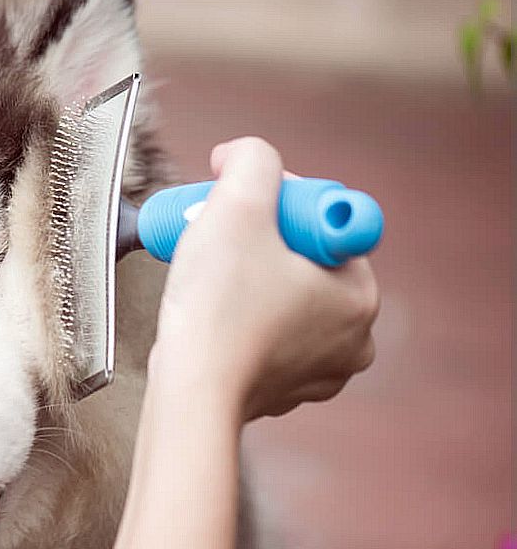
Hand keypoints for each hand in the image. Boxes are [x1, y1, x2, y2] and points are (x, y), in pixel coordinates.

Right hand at [153, 137, 378, 421]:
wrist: (188, 392)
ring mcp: (319, 370)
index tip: (239, 206)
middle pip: (304, 258)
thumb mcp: (237, 205)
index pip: (325, 222)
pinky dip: (242, 317)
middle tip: (216, 236)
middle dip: (260, 239)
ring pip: (283, 296)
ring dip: (249, 277)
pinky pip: (266, 333)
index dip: (278, 202)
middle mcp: (353, 337)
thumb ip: (252, 160)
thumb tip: (242, 155)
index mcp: (360, 293)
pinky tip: (214, 314)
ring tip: (210, 277)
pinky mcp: (282, 389)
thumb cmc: (217, 307)